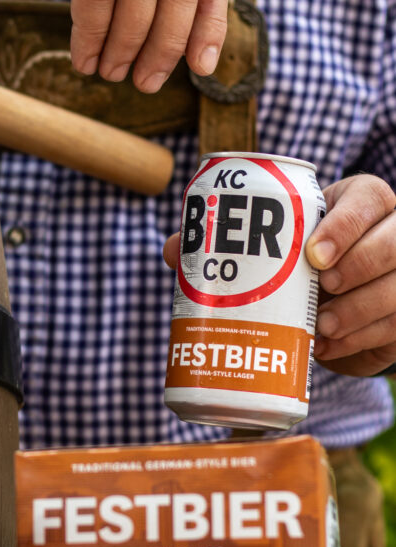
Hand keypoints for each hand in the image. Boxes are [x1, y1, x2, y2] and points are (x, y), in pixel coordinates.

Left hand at [162, 173, 395, 376]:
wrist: (335, 293)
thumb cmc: (296, 257)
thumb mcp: (273, 240)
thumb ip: (225, 241)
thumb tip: (173, 252)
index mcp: (361, 201)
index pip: (369, 198)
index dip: (346, 226)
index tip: (313, 255)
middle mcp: (393, 231)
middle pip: (393, 246)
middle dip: (357, 271)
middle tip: (320, 293)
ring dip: (359, 313)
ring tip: (321, 329)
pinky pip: (395, 328)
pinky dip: (362, 341)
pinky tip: (331, 348)